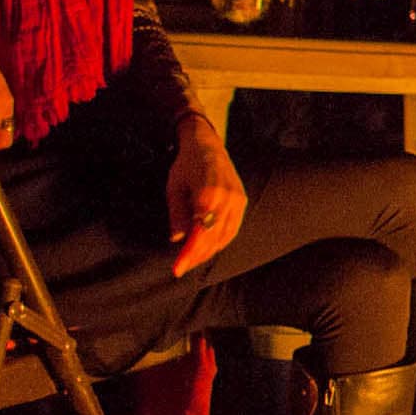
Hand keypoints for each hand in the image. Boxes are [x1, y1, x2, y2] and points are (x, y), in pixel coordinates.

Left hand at [165, 116, 248, 278]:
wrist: (207, 145)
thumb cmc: (186, 165)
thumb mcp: (174, 188)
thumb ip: (177, 215)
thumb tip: (177, 239)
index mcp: (209, 195)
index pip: (200, 234)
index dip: (189, 255)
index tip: (177, 269)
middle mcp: (228, 200)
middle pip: (213, 239)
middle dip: (197, 256)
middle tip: (181, 268)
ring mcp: (238, 201)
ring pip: (225, 236)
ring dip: (209, 251)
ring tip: (193, 260)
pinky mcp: (241, 201)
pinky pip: (232, 228)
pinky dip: (220, 241)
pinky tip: (208, 247)